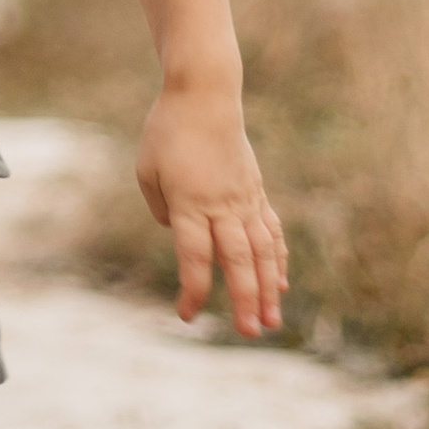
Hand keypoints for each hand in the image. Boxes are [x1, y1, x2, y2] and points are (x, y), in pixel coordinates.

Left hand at [135, 87, 287, 338]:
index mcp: (190, 203)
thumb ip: (162, 209)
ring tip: (273, 320)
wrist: (205, 94)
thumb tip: (178, 234)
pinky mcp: (254, 191)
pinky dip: (277, 259)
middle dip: (245, 299)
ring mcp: (243, 198)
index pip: (194, 256)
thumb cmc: (167, 131)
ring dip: (268, 288)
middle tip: (251, 334)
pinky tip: (281, 283)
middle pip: (237, 259)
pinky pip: (269, 231)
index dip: (193, 288)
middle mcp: (221, 205)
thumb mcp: (147, 171)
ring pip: (262, 250)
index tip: (188, 314)